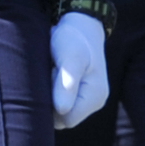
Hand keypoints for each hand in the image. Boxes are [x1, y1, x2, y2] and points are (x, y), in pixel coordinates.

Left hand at [48, 10, 109, 130]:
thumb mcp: (70, 56)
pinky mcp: (77, 95)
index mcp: (95, 97)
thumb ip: (66, 83)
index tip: (54, 76)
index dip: (53, 103)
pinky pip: (58, 103)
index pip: (66, 119)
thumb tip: (62, 109)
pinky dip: (51, 91)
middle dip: (50, 99)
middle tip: (52, 71)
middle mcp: (93, 103)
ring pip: (58, 111)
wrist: (79, 25)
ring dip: (49, 94)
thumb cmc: (74, 38)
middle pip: (61, 118)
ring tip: (53, 71)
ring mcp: (86, 100)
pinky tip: (53, 74)